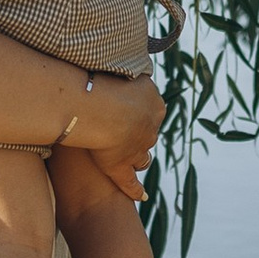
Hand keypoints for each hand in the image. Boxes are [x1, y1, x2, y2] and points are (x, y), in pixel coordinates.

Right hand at [64, 68, 163, 190]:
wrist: (104, 108)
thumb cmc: (109, 82)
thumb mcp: (128, 69)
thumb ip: (132, 70)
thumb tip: (136, 61)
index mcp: (154, 104)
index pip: (151, 108)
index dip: (138, 109)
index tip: (126, 106)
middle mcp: (150, 129)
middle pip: (148, 133)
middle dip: (139, 132)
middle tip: (123, 129)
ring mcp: (137, 150)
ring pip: (142, 157)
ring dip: (138, 157)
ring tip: (130, 156)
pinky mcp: (121, 168)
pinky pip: (131, 183)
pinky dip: (136, 190)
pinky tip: (142, 196)